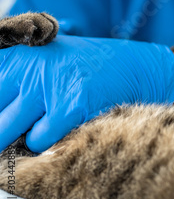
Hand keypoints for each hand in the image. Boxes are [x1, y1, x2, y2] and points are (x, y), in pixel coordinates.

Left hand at [0, 35, 173, 152]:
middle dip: (3, 130)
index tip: (7, 116)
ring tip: (46, 124)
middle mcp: (28, 69)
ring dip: (24, 136)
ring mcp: (48, 87)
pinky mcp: (70, 107)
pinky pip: (38, 140)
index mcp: (17, 56)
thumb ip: (15, 83)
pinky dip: (48, 142)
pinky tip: (64, 127)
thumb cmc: (87, 69)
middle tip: (16, 131)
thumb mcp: (45, 61)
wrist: (135, 68)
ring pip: (6, 132)